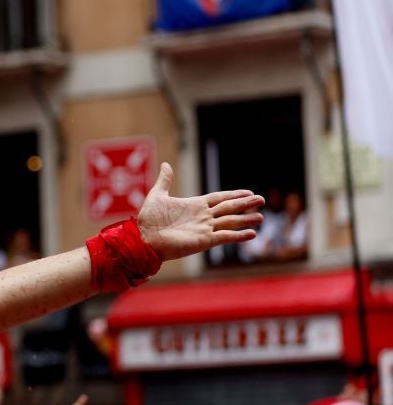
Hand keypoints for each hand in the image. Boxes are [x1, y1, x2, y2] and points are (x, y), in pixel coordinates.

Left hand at [136, 164, 263, 261]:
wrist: (143, 238)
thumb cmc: (148, 219)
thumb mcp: (157, 196)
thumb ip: (165, 181)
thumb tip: (165, 164)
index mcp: (194, 205)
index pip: (219, 198)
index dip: (233, 195)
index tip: (248, 192)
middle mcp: (202, 217)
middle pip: (229, 208)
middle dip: (245, 204)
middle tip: (262, 200)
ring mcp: (204, 229)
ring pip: (230, 222)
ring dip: (245, 219)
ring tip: (261, 217)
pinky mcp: (203, 241)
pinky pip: (224, 236)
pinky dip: (238, 235)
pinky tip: (252, 233)